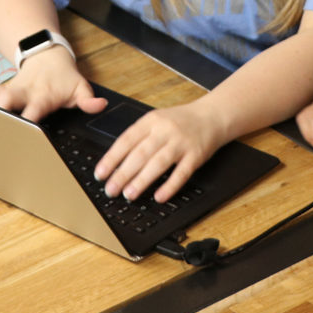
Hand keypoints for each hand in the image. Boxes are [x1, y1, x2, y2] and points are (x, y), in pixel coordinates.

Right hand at [0, 47, 106, 122]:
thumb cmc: (64, 78)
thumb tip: (100, 105)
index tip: (24, 136)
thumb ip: (88, 100)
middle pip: (7, 100)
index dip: (28, 123)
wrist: (48, 55)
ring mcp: (10, 90)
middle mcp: (23, 92)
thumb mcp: (80, 86)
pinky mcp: (1, 89)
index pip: (34, 111)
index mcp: (42, 95)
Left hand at [94, 100, 223, 203]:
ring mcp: (181, 143)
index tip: (100, 174)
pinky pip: (181, 173)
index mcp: (151, 121)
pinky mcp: (196, 155)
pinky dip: (170, 186)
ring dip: (142, 181)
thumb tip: (115, 161)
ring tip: (129, 194)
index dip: (111, 158)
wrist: (212, 116)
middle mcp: (165, 130)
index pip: (126, 140)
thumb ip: (139, 136)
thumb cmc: (180, 121)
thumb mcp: (157, 120)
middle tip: (110, 190)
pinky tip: (159, 197)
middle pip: (140, 153)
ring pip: (158, 163)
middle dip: (122, 173)